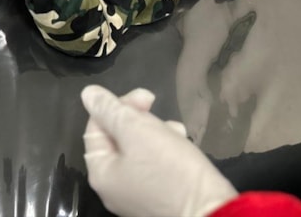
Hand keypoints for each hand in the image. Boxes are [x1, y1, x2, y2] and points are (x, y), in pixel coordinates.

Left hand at [81, 85, 236, 216]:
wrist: (212, 211)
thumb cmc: (171, 169)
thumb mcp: (137, 130)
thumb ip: (110, 110)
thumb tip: (89, 94)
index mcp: (101, 173)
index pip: (96, 127)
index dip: (116, 105)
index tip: (145, 97)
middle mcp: (113, 188)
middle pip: (116, 139)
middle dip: (136, 118)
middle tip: (157, 109)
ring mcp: (135, 196)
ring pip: (137, 150)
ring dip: (153, 131)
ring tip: (174, 129)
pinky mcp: (158, 198)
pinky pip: (152, 166)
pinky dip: (164, 150)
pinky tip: (180, 142)